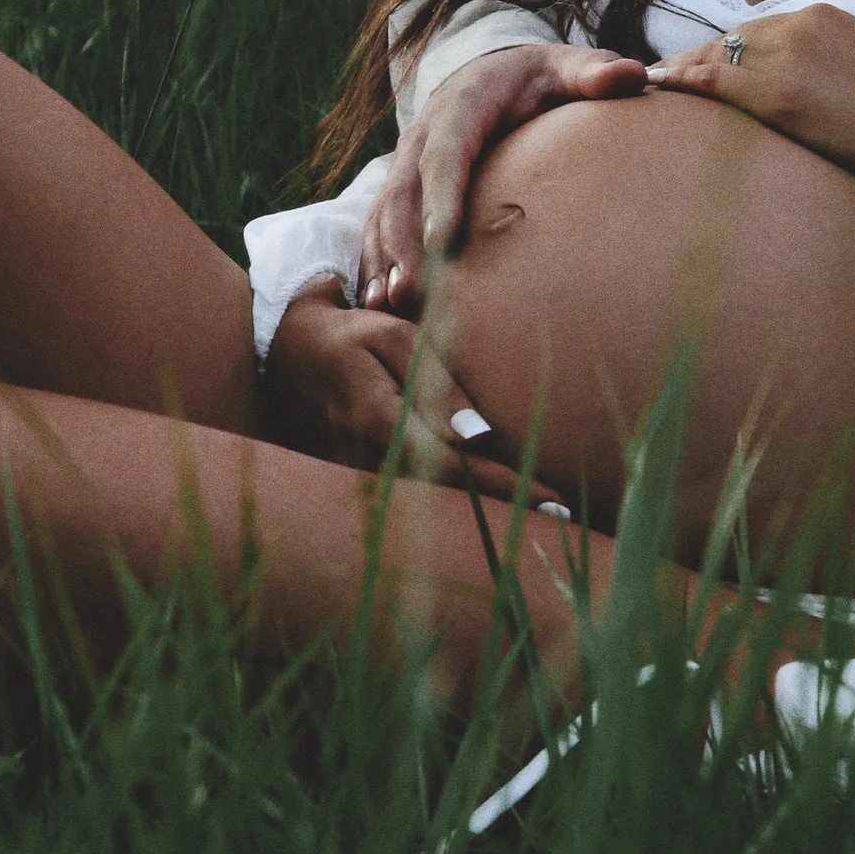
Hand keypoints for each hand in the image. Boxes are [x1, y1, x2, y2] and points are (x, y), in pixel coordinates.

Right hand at [264, 287, 568, 512]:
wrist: (288, 352)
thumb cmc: (350, 335)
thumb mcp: (393, 340)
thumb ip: (435, 385)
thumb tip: (478, 436)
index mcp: (381, 421)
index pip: (455, 464)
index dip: (504, 485)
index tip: (552, 503)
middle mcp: (371, 459)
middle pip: (449, 497)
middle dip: (506, 509)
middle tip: (566, 518)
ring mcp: (363, 474)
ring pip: (433, 504)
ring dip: (484, 512)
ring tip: (540, 518)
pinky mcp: (362, 478)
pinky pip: (416, 497)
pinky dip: (456, 503)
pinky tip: (493, 506)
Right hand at [362, 42, 649, 312]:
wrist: (489, 71)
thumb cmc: (537, 78)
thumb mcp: (566, 67)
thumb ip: (596, 73)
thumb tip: (637, 77)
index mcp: (461, 106)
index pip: (446, 153)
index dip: (441, 197)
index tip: (443, 242)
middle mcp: (421, 135)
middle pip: (403, 193)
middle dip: (402, 244)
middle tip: (410, 293)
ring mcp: (404, 164)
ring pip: (383, 214)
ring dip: (383, 261)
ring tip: (389, 307)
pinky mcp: (399, 188)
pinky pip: (377, 227)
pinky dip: (375, 264)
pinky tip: (381, 306)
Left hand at [649, 4, 854, 247]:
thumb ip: (835, 71)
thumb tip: (816, 94)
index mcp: (827, 17)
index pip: (760, 30)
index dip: (729, 50)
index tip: (705, 64)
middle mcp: (802, 24)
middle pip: (732, 39)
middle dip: (699, 58)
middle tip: (666, 75)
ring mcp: (786, 55)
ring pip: (716, 56)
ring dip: (683, 71)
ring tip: (653, 85)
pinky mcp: (777, 91)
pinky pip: (712, 80)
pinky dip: (679, 82)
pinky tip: (656, 88)